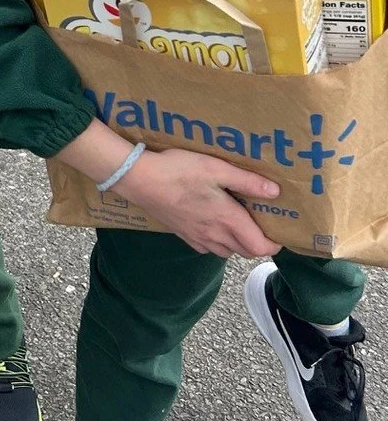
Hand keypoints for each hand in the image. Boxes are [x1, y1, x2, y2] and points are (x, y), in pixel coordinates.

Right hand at [103, 146, 280, 258]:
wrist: (140, 180)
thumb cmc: (179, 171)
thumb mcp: (217, 168)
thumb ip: (247, 181)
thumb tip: (275, 193)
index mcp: (227, 219)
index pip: (259, 247)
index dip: (274, 244)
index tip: (279, 232)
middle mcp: (214, 234)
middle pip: (245, 252)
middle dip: (258, 243)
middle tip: (261, 224)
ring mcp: (197, 237)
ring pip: (226, 252)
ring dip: (237, 244)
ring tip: (239, 224)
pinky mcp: (182, 235)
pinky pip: (207, 248)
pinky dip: (217, 243)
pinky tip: (213, 225)